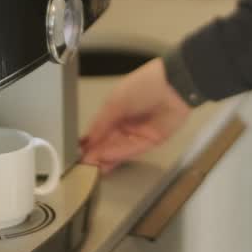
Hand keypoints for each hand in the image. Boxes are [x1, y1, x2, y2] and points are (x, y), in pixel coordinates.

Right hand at [80, 58, 190, 172]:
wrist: (172, 86)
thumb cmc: (145, 85)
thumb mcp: (116, 101)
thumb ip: (102, 122)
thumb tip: (90, 137)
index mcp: (117, 109)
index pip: (100, 129)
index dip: (90, 140)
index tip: (79, 150)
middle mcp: (128, 121)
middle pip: (109, 140)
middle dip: (96, 152)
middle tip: (84, 163)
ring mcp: (139, 131)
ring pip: (119, 148)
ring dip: (106, 157)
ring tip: (92, 166)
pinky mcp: (152, 140)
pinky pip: (132, 150)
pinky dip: (119, 155)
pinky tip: (106, 159)